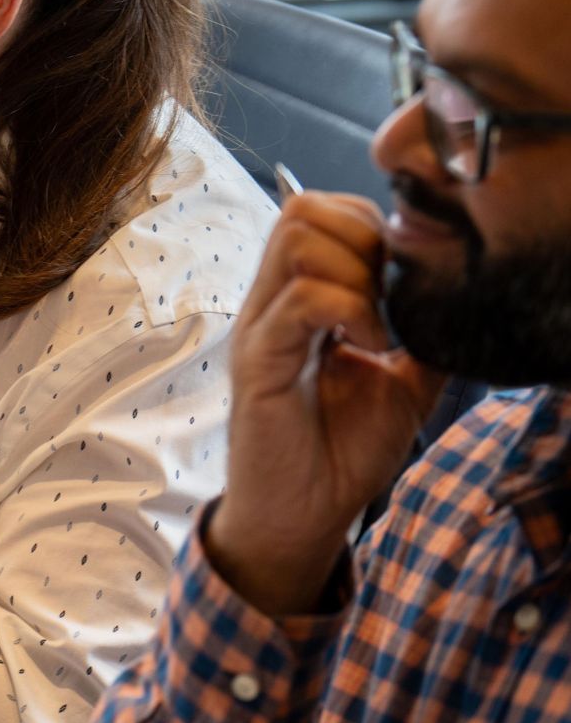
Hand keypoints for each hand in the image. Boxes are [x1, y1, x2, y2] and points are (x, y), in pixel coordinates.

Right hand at [207, 191, 445, 616]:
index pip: (320, 211)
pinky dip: (349, 312)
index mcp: (299, 299)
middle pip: (302, 208)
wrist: (302, 514)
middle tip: (386, 295)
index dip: (370, 225)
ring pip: (298, 239)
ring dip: (355, 271)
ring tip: (376, 325)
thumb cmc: (340, 450)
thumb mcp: (404, 383)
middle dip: (362, 236)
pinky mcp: (259, 361)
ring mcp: (260, 328)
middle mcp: (271, 303)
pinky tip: (369, 349)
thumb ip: (423, 336)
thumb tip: (463, 301)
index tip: (398, 281)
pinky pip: (302, 301)